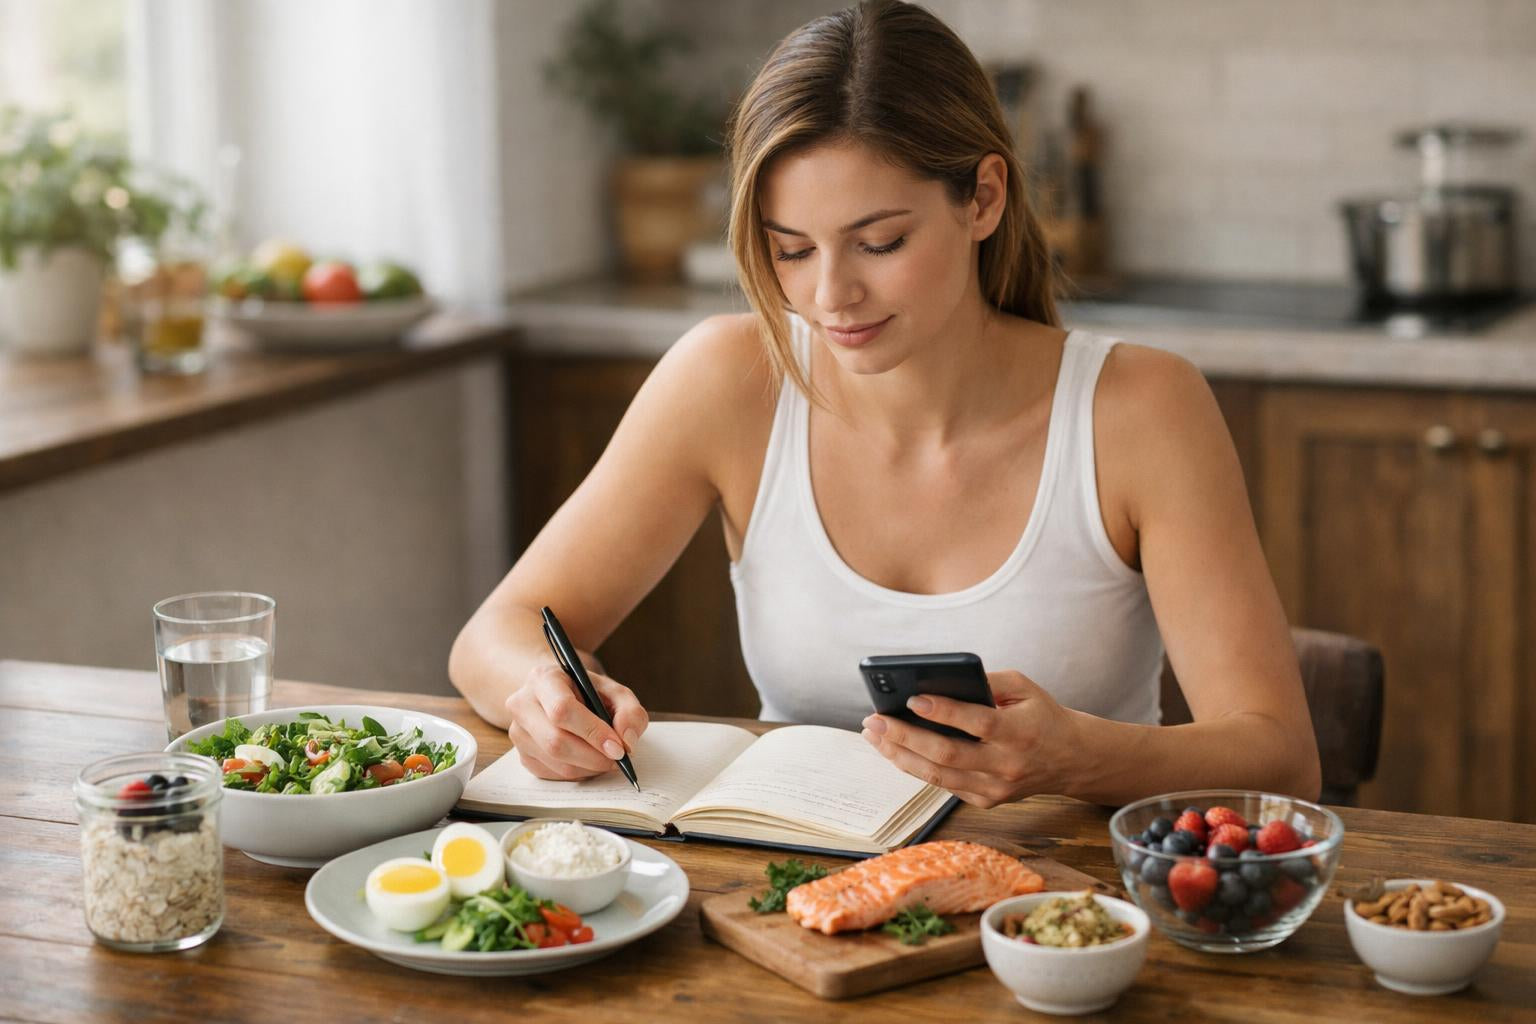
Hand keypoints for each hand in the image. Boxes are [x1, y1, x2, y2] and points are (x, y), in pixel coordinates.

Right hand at [505, 663, 649, 780]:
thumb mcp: (614, 692)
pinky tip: (589, 760)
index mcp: (544, 679)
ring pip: (555, 762)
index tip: (618, 747)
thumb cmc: (588, 693)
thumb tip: (627, 741)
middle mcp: (523, 704)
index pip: (562, 709)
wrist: (559, 695)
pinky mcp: (522, 755)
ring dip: (589, 767)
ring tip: (606, 758)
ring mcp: (518, 732)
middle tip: (618, 759)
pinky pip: (552, 774)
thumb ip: (629, 712)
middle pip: (555, 741)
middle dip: (593, 756)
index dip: (592, 732)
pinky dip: (578, 773)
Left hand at [860, 669, 1079, 807]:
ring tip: (874, 735)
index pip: (977, 723)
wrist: (1070, 759)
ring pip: (938, 776)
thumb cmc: (1041, 715)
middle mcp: (1007, 765)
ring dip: (900, 755)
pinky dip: (916, 767)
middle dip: (905, 736)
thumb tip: (939, 681)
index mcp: (1020, 732)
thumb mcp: (1024, 687)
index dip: (943, 711)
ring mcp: (996, 788)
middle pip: (947, 755)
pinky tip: (895, 749)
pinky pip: (944, 785)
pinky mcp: (987, 800)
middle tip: (875, 720)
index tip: (912, 699)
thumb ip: (987, 681)